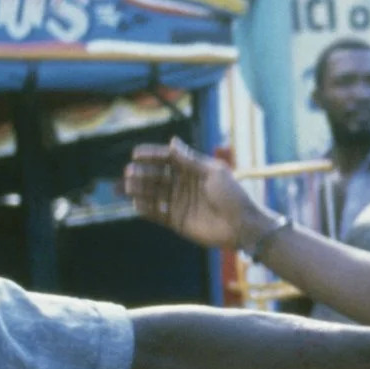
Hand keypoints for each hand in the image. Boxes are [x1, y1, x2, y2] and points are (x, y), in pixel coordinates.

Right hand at [122, 138, 263, 248]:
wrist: (242, 226)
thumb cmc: (232, 196)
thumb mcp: (213, 173)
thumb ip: (190, 160)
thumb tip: (172, 142)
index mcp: (194, 170)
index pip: (168, 159)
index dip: (152, 155)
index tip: (136, 154)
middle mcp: (184, 185)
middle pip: (157, 176)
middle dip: (142, 173)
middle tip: (129, 172)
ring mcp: (179, 203)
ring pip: (154, 194)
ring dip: (140, 189)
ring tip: (127, 187)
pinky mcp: (177, 221)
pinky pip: (157, 213)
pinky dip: (146, 208)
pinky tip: (136, 203)